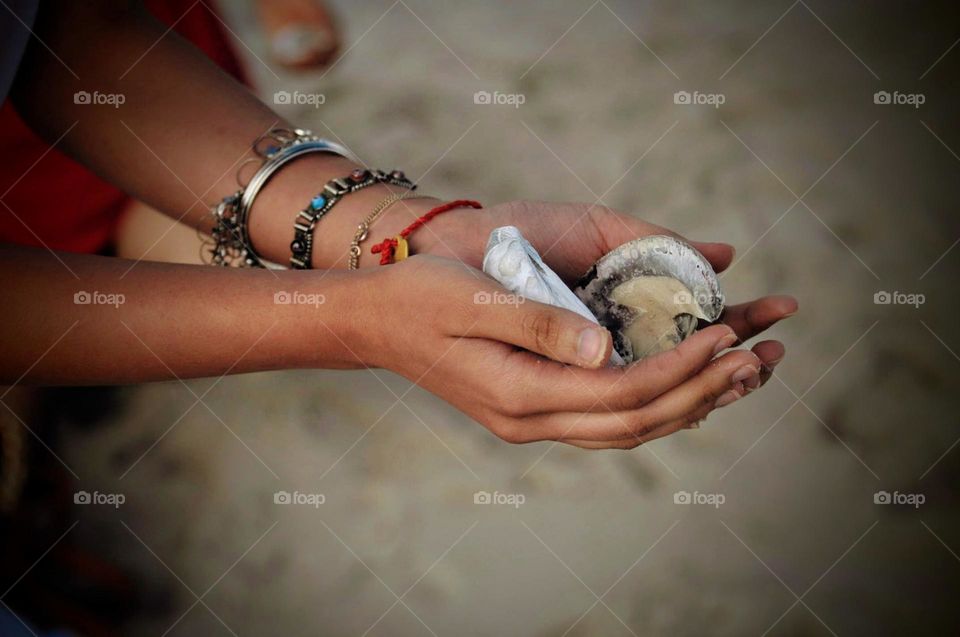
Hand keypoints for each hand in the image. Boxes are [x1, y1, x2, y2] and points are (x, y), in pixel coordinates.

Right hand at [357, 255, 772, 448]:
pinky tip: (683, 382)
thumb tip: (603, 347)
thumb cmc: (419, 296)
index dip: (681, 367)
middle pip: (637, 420)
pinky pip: (608, 418)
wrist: (375, 320)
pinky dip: (655, 403)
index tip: (726, 332)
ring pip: (628, 428)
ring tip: (742, 374)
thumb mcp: (473, 298)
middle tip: (760, 356)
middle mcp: (531, 420)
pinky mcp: (534, 407)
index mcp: (520, 394)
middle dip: (704, 390)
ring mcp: (533, 421)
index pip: (622, 392)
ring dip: (689, 402)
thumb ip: (537, 323)